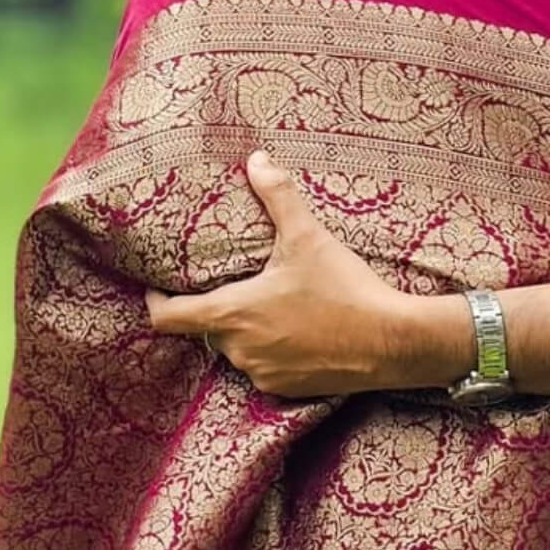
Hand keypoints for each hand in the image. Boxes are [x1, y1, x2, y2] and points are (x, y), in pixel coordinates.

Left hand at [144, 152, 412, 397]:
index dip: (156, 303)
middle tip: (238, 284)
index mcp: (233, 313)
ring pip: (239, 350)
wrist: (393, 342)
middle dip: (219, 308)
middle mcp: (240, 350)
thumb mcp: (309, 237)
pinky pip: (266, 367)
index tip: (157, 290)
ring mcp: (264, 373)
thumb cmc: (345, 290)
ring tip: (274, 306)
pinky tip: (300, 330)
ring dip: (248, 330)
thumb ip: (278, 196)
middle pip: (209, 330)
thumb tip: (257, 159)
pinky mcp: (288, 389)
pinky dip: (274, 350)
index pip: (169, 318)